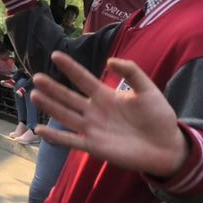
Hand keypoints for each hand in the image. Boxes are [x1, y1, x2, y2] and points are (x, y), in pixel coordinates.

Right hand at [30, 52, 188, 177]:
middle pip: (68, 97)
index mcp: (105, 95)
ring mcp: (92, 129)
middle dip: (52, 88)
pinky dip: (55, 137)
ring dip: (50, 106)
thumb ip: (132, 72)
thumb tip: (109, 61)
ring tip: (34, 95)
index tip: (56, 55)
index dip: (70, 67)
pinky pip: (70, 141)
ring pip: (65, 115)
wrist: (168, 147)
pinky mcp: (94, 147)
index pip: (83, 78)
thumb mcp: (148, 89)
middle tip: (37, 77)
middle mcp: (94, 110)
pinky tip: (40, 130)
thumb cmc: (159, 117)